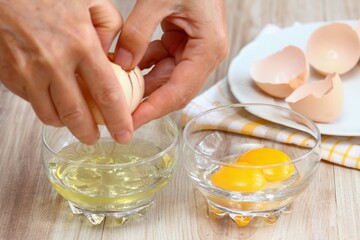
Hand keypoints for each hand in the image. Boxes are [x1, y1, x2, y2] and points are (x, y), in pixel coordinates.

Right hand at [0, 0, 132, 143]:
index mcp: (81, 43)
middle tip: (94, 139)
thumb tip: (115, 55)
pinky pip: (30, 101)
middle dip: (88, 134)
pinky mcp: (8, 73)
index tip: (124, 135)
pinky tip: (52, 98)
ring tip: (74, 122)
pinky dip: (44, 106)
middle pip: (76, 115)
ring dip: (65, 124)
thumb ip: (110, 27)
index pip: (106, 94)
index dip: (118, 120)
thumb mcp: (90, 0)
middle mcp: (54, 62)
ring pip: (49, 115)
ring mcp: (27, 70)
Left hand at [114, 0, 227, 128]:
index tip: (131, 122)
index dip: (155, 110)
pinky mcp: (182, 44)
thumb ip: (138, 31)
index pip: (180, 91)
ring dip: (141, 86)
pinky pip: (160, 63)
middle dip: (147, 103)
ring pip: (165, 79)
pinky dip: (142, 66)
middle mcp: (204, 56)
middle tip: (119, 116)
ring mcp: (193, 51)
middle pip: (173, 91)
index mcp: (208, 49)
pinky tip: (123, 68)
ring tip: (117, 93)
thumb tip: (121, 64)